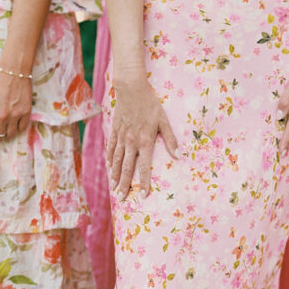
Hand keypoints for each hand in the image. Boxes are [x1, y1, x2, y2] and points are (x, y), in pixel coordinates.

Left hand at [0, 71, 32, 141]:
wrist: (13, 72)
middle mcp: (1, 117)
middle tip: (0, 128)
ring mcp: (14, 116)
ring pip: (11, 134)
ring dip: (9, 131)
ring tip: (8, 125)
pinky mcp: (25, 113)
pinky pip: (22, 128)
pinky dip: (19, 127)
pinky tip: (17, 122)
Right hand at [107, 75, 177, 199]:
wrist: (131, 89)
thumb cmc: (150, 104)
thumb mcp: (164, 120)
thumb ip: (170, 139)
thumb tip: (179, 156)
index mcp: (145, 142)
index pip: (144, 168)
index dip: (144, 183)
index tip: (143, 196)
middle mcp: (131, 143)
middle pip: (127, 169)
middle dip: (125, 186)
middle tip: (122, 199)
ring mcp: (121, 137)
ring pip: (116, 161)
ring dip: (116, 176)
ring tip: (115, 189)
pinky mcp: (114, 131)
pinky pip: (110, 148)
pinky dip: (110, 160)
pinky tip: (109, 167)